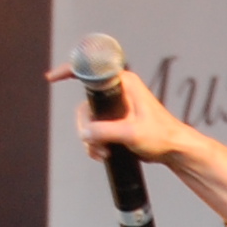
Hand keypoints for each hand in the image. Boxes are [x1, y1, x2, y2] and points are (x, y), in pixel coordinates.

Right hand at [44, 59, 226, 224]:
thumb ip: (105, 131)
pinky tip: (102, 155)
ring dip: (91, 140)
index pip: (90, 71)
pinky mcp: (116, 121)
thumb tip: (84, 133)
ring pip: (89, 121)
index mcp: (124, 83)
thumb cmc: (162, 136)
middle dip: (86, 129)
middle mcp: (118, 91)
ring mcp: (116, 106)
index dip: (68, 71)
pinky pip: (95, 129)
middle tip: (94, 146)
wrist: (175, 151)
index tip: (51, 78)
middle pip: (85, 106)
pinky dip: (95, 143)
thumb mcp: (131, 133)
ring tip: (102, 154)